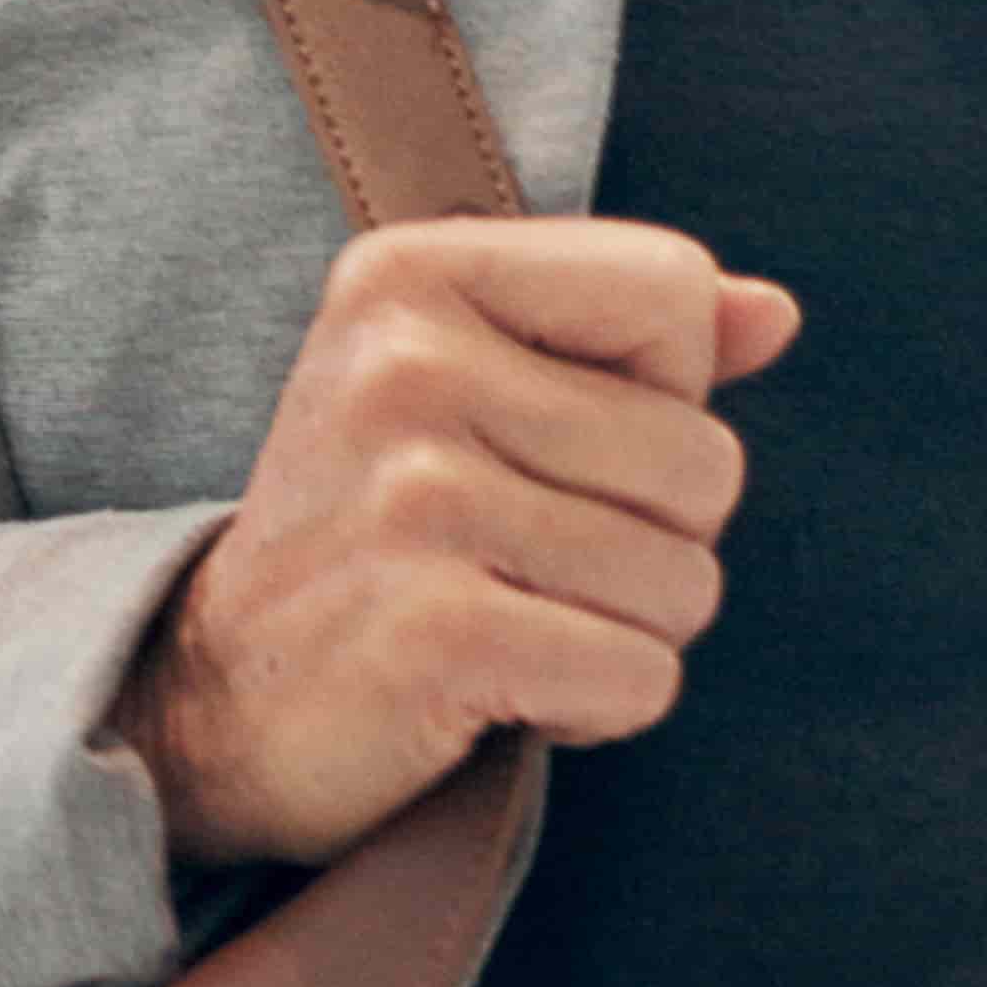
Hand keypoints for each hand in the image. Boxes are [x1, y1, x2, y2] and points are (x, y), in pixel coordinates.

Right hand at [122, 217, 804, 869]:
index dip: (656, 393)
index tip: (541, 445)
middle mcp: (402, 369)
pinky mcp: (433, 633)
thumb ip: (625, 341)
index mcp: (410, 275)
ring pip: (685, 581)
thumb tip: (773, 316)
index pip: (674, 291)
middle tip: (522, 563)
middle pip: (704, 457)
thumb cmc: (374, 538)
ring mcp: (412, 502)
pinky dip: (590, 711)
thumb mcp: (472, 393)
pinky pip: (639, 677)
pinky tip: (496, 691)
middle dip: (652, 542)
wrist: (212, 702)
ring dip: (621, 634)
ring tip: (508, 623)